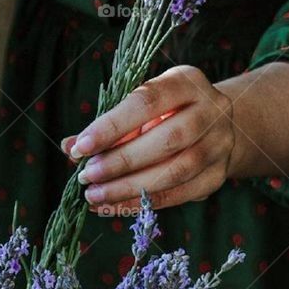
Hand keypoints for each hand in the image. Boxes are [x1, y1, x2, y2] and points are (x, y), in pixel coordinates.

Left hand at [62, 65, 237, 212]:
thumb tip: (69, 147)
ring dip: (129, 188)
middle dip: (121, 162)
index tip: (81, 147)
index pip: (147, 101)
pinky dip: (142, 203)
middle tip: (87, 177)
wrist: (216, 126)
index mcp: (187, 82)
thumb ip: (108, 126)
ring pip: (175, 172)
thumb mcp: (140, 108)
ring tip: (95, 195)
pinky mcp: (217, 175)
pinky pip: (179, 194)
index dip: (112, 127)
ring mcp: (219, 145)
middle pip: (167, 140)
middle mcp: (211, 110)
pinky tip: (113, 206)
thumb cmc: (166, 113)